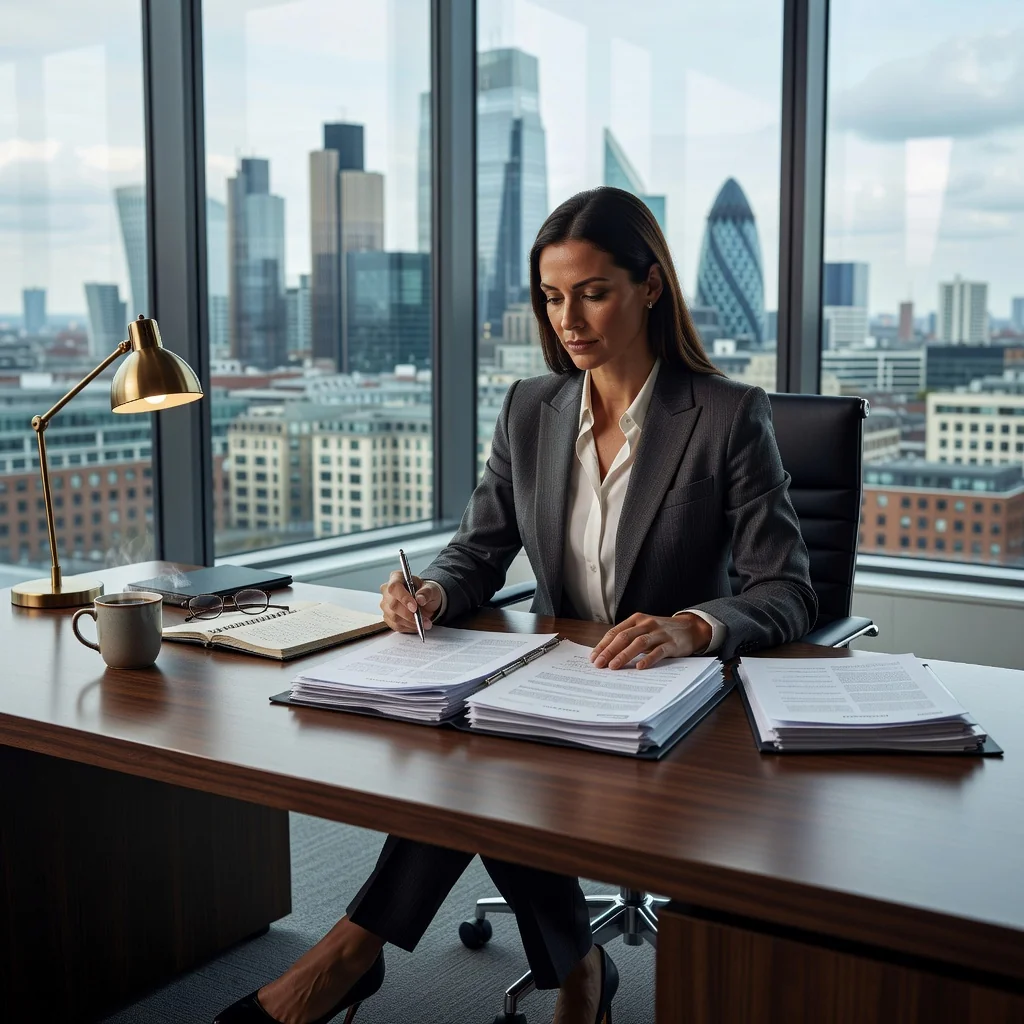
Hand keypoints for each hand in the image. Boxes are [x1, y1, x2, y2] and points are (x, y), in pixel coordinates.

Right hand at [379, 572, 443, 632]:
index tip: (414, 607)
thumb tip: (420, 599)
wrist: (424, 601)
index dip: (403, 598)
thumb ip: (426, 592)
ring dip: (411, 623)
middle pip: (393, 605)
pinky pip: (396, 625)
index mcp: (396, 578)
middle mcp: (387, 591)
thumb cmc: (425, 592)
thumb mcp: (431, 589)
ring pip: (394, 617)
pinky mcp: (387, 617)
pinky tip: (417, 625)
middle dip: (409, 615)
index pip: (394, 588)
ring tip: (425, 623)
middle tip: (424, 619)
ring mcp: (386, 605)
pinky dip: (408, 627)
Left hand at [589, 612, 712, 669]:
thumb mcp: (644, 630)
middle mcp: (647, 624)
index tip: (593, 657)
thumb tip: (606, 654)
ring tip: (614, 666)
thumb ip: (628, 638)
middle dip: (609, 651)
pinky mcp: (672, 643)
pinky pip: (659, 651)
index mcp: (636, 620)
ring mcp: (660, 633)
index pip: (615, 632)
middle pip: (624, 637)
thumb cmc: (661, 632)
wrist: (690, 628)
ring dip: (624, 655)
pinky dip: (648, 659)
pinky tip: (639, 667)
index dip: (603, 645)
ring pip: (639, 643)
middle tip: (599, 664)